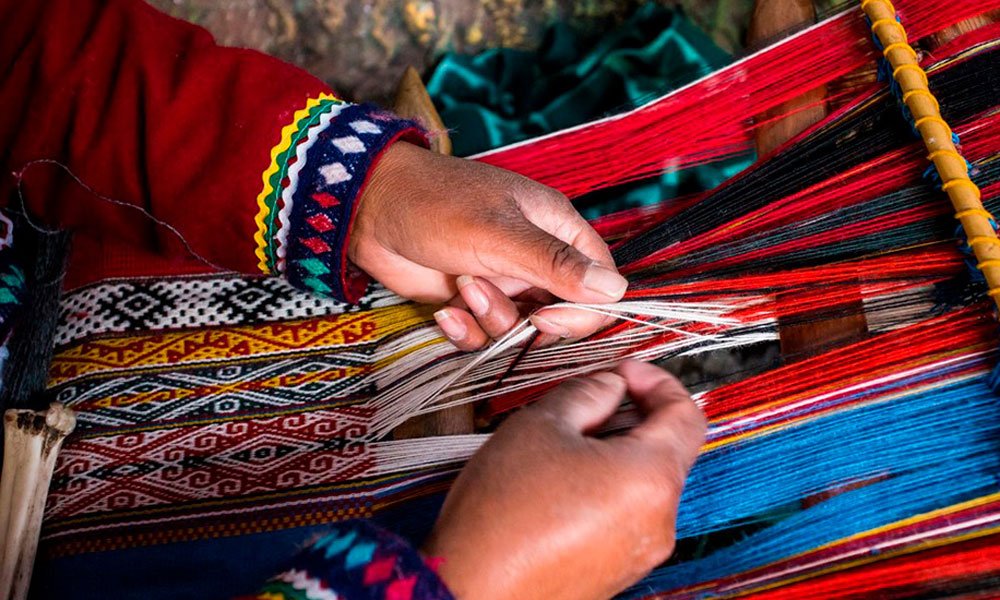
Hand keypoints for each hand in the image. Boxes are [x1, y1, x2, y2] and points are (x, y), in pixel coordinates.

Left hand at [350, 142, 626, 349]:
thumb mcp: (498, 234)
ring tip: (461, 290)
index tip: (546, 318)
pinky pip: (486, 335)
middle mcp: (535, 258)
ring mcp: (505, 282)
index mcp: (556, 229)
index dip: (582, 309)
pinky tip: (445, 312)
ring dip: (491, 321)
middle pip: (564, 313)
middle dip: (529, 322)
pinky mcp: (473, 301)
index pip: (600, 282)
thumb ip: (554, 264)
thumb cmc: (435, 205)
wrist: (368, 210)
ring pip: (522, 329)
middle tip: (493, 304)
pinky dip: (466, 330)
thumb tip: (615, 290)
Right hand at [422, 361, 705, 599]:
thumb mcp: (541, 424)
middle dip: (630, 416)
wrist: (471, 590)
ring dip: (613, 452)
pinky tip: (558, 483)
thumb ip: (588, 392)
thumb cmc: (503, 510)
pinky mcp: (617, 572)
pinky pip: (625, 515)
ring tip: (561, 445)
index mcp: (651, 478)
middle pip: (665, 449)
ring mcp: (641, 552)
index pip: (686, 414)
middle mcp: (660, 520)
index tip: (620, 372)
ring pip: (642, 482)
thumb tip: (611, 384)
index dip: (656, 381)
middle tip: (584, 402)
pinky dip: (604, 487)